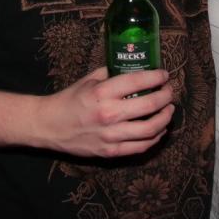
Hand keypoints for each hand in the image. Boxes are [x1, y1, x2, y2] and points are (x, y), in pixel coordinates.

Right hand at [35, 67, 174, 157]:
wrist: (49, 125)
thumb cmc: (71, 98)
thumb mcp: (90, 79)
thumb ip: (113, 73)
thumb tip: (135, 66)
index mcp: (103, 92)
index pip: (138, 81)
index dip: (157, 76)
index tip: (164, 74)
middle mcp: (109, 114)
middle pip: (149, 105)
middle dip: (166, 96)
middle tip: (169, 91)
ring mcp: (110, 135)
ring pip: (150, 129)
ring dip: (165, 118)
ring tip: (169, 110)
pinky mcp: (110, 152)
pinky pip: (140, 147)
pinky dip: (154, 138)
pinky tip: (159, 129)